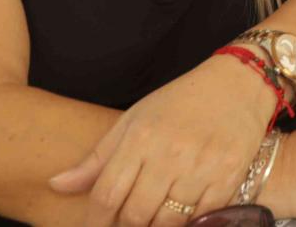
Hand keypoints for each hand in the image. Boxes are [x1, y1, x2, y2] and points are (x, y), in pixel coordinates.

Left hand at [51, 54, 279, 225]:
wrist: (239, 84)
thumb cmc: (180, 102)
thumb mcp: (134, 121)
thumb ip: (97, 158)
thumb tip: (56, 185)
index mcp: (141, 137)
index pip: (107, 195)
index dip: (96, 222)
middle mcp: (170, 153)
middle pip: (136, 215)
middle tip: (129, 224)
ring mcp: (202, 166)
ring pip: (168, 222)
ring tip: (155, 219)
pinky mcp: (229, 176)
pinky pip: (202, 218)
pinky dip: (190, 223)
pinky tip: (183, 215)